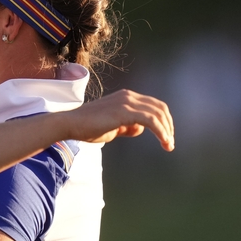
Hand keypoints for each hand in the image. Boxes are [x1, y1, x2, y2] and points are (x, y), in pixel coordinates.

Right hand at [57, 89, 174, 150]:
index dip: (164, 121)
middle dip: (168, 126)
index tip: (166, 136)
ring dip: (167, 131)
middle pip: (160, 108)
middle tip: (169, 143)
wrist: (71, 124)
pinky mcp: (125, 111)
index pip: (154, 105)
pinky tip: (164, 141)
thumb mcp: (113, 127)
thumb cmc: (88, 127)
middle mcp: (129, 96)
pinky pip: (151, 120)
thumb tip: (139, 128)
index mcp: (126, 97)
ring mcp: (127, 102)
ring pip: (158, 114)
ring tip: (168, 145)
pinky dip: (161, 131)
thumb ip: (127, 126)